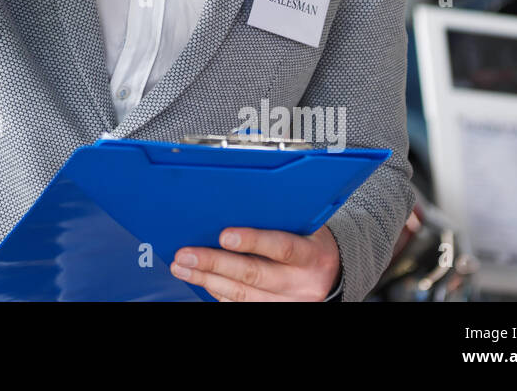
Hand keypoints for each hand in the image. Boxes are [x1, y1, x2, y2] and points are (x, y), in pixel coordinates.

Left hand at [169, 225, 340, 300]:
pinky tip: (201, 280)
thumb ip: (276, 218)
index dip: (252, 241)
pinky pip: (241, 306)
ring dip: (207, 279)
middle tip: (186, 254)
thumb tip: (232, 205)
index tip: (224, 235)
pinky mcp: (277, 311)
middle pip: (254, 274)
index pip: (281, 247)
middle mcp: (301, 283)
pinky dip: (218, 292)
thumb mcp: (305, 225)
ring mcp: (288, 302)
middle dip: (215, 263)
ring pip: (242, 294)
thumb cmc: (310, 240)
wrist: (333, 274)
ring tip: (183, 268)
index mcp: (311, 254)